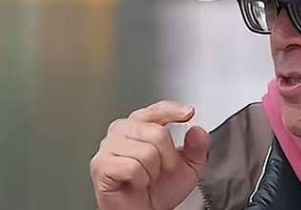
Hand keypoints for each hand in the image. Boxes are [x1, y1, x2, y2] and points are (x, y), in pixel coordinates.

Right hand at [90, 101, 210, 209]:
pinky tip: (136, 183)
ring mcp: (109, 147)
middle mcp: (122, 130)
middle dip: (167, 157)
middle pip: (157, 133)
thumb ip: (197, 148)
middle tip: (161, 170)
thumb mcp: (188, 168)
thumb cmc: (159, 190)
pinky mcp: (101, 165)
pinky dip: (141, 179)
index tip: (188, 114)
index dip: (173, 110)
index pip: (158, 109)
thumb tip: (198, 132)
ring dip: (153, 171)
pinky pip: (132, 167)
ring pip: (146, 151)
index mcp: (141, 125)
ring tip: (147, 177)